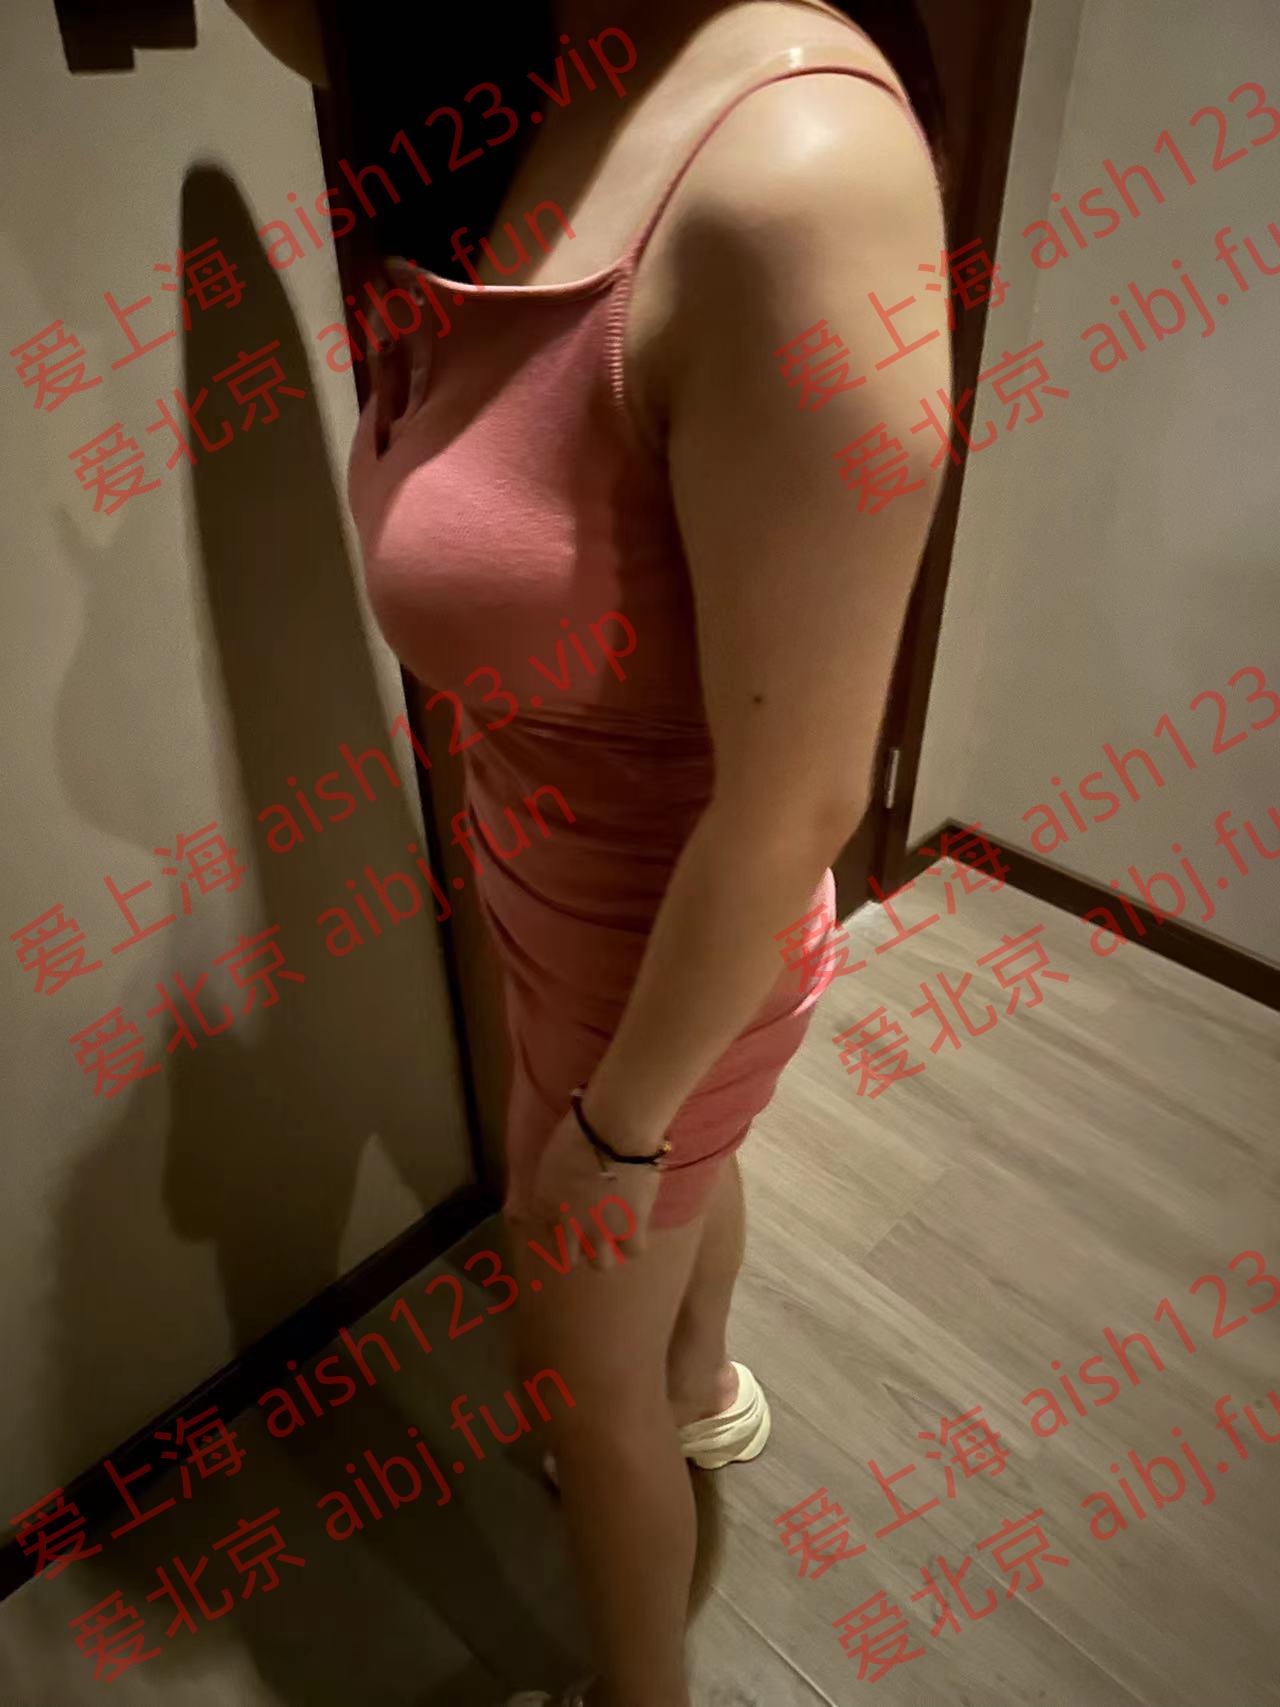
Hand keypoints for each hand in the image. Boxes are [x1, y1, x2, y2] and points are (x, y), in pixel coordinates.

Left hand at [527, 1107, 660, 1270]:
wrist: (613, 1129)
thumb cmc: (581, 1128)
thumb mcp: (554, 1152)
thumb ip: (555, 1176)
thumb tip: (561, 1181)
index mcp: (545, 1200)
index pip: (544, 1229)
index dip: (557, 1225)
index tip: (567, 1214)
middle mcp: (568, 1223)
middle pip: (568, 1259)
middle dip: (577, 1249)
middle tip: (589, 1231)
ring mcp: (599, 1230)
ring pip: (601, 1263)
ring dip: (605, 1251)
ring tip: (614, 1234)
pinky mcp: (630, 1228)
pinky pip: (633, 1250)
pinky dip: (634, 1241)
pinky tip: (636, 1226)